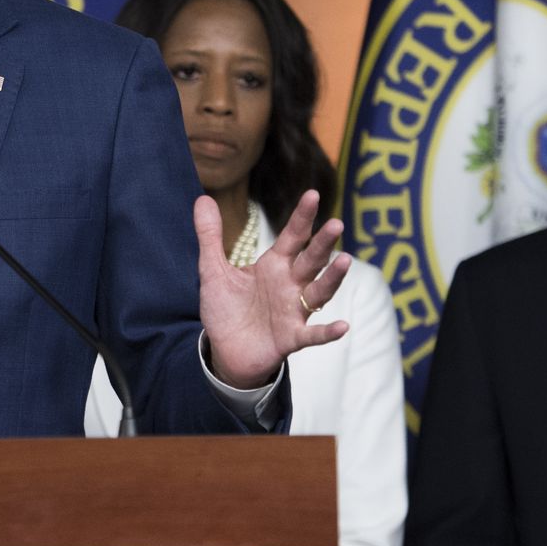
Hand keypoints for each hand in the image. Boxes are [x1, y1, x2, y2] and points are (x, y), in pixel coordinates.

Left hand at [196, 190, 350, 388]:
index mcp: (274, 265)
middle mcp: (290, 284)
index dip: (302, 217)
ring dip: (333, 278)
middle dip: (323, 243)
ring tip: (345, 261)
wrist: (225, 351)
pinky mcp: (291, 337)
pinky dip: (327, 332)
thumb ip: (210, 236)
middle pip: (311, 260)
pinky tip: (343, 327)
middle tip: (336, 223)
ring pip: (319, 291)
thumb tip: (201, 199)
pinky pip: (313, 335)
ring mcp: (294, 310)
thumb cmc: (226, 309)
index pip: (293, 236)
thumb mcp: (213, 270)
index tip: (313, 194)